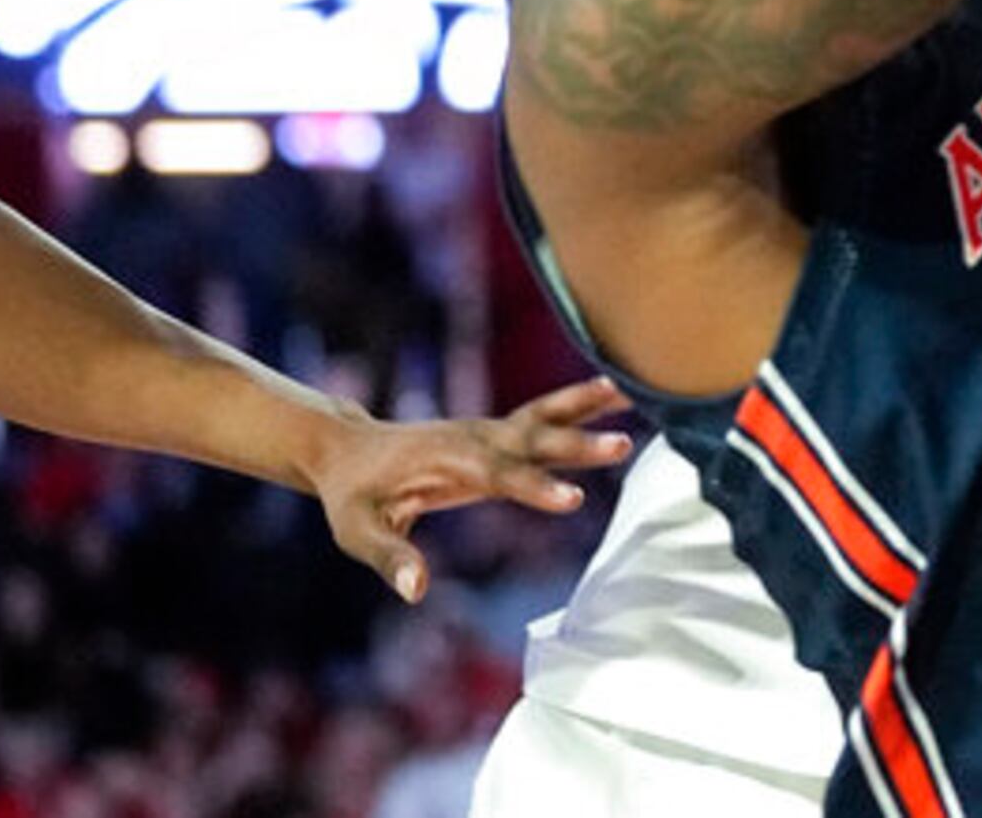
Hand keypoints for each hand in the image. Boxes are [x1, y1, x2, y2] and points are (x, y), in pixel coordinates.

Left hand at [304, 375, 634, 603]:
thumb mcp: (358, 532)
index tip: (575, 500)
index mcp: (448, 462)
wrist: (348, 449)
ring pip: (545, 415)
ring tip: (632, 391)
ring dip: (587, 406)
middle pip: (534, 440)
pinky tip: (616, 390)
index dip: (536, 488)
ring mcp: (489, 431)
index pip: (500, 476)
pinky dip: (580, 402)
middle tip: (623, 446)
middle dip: (578, 445)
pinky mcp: (498, 433)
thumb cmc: (352, 496)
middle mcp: (476, 439)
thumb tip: (416, 592)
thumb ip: (391, 558)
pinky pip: (544, 415)